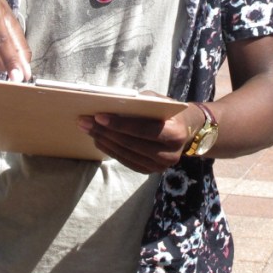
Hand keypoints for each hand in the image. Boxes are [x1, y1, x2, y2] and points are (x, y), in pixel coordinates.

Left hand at [78, 104, 202, 173]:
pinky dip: (110, 150)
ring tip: (87, 129)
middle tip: (85, 121)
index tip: (99, 116)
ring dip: (103, 141)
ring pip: (125, 154)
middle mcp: (169, 154)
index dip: (120, 124)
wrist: (187, 130)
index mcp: (175, 134)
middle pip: (131, 143)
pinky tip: (99, 140)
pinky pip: (126, 161)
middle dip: (105, 131)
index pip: (143, 130)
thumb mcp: (161, 101)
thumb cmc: (170, 111)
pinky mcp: (150, 171)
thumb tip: (115, 103)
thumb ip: (142, 102)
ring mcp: (160, 166)